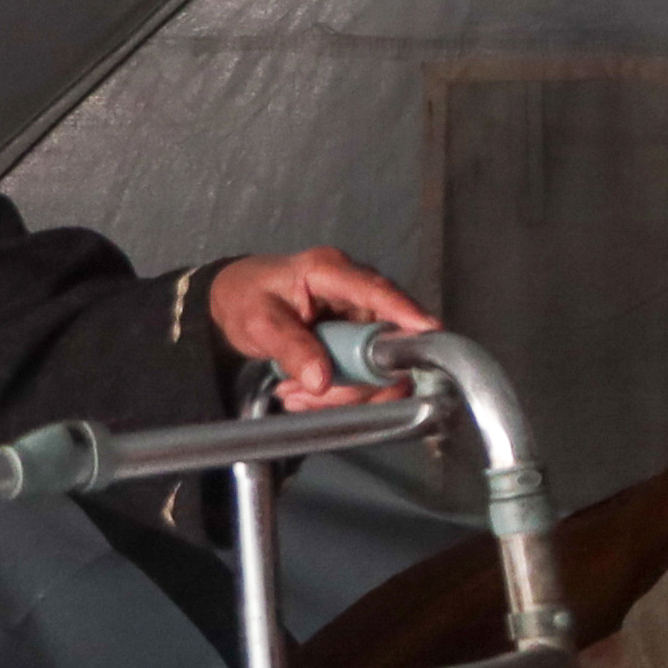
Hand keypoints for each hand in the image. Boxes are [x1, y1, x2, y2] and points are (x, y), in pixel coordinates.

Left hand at [204, 248, 444, 409]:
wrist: (237, 299)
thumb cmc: (247, 298)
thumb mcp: (259, 323)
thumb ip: (290, 348)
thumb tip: (321, 379)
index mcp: (330, 271)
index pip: (376, 290)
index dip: (405, 312)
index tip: (430, 332)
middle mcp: (356, 291)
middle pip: (382, 342)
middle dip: (353, 381)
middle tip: (311, 395)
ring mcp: (362, 315)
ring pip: (376, 367)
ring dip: (341, 393)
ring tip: (296, 395)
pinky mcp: (361, 338)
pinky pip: (366, 374)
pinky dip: (338, 393)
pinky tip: (306, 391)